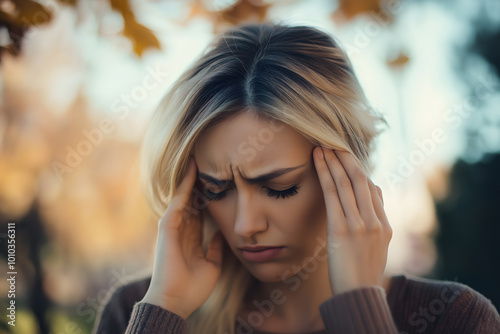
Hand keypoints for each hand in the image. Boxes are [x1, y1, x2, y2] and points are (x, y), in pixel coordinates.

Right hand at [141, 156, 223, 318]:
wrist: (176, 301)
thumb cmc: (193, 288)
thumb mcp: (212, 265)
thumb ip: (215, 248)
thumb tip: (222, 235)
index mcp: (191, 237)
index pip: (201, 210)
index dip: (210, 195)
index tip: (221, 179)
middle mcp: (181, 228)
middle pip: (193, 199)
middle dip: (202, 181)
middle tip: (213, 159)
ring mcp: (173, 225)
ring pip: (185, 195)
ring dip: (193, 177)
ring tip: (202, 155)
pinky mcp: (168, 225)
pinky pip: (179, 199)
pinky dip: (185, 183)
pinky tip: (193, 168)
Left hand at [313, 147, 391, 294]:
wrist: (359, 296)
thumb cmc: (363, 275)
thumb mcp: (376, 249)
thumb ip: (376, 223)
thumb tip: (372, 197)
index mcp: (385, 225)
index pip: (372, 189)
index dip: (358, 170)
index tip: (345, 157)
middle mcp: (375, 220)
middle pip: (361, 180)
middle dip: (346, 158)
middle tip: (333, 142)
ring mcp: (360, 224)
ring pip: (346, 182)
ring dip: (333, 161)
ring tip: (322, 146)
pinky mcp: (342, 229)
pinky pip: (332, 194)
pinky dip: (325, 174)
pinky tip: (318, 160)